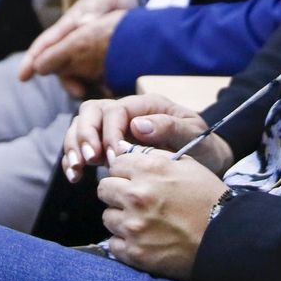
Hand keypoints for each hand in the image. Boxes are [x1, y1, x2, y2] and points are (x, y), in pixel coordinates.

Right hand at [18, 0, 143, 90]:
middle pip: (59, 63)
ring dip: (81, 83)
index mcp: (69, 24)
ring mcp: (85, 49)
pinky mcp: (99, 56)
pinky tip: (109, 87)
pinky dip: (98, 82)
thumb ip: (95, 10)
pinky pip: (93, 73)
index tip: (22, 77)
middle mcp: (73, 39)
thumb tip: (83, 23)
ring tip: (94, 91)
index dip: (32, 59)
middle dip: (65, 80)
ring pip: (75, 71)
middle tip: (79, 91)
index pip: (46, 43)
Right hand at [62, 93, 231, 181]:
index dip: (110, 132)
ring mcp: (114, 128)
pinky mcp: (107, 146)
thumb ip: (169, 128)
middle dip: (85, 135)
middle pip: (91, 111)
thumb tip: (137, 126)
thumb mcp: (194, 134)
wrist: (207, 161)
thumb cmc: (202, 145)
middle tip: (89, 159)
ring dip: (73, 146)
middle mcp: (127, 112)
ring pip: (81, 126)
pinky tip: (75, 176)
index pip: (116, 109)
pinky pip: (82, 146)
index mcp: (147, 104)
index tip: (113, 158)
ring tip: (76, 171)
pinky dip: (74, 158)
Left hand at [99, 146, 228, 279]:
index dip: (125, 171)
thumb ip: (154, 157)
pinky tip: (142, 238)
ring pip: (107, 216)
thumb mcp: (186, 165)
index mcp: (150, 170)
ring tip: (141, 220)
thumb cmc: (208, 198)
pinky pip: (113, 243)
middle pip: (104, 188)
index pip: (116, 164)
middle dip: (117, 192)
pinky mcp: (135, 252)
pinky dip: (125, 241)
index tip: (133, 178)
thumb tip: (126, 151)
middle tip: (133, 199)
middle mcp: (137, 195)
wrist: (225, 237)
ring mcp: (134, 226)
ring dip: (120, 217)